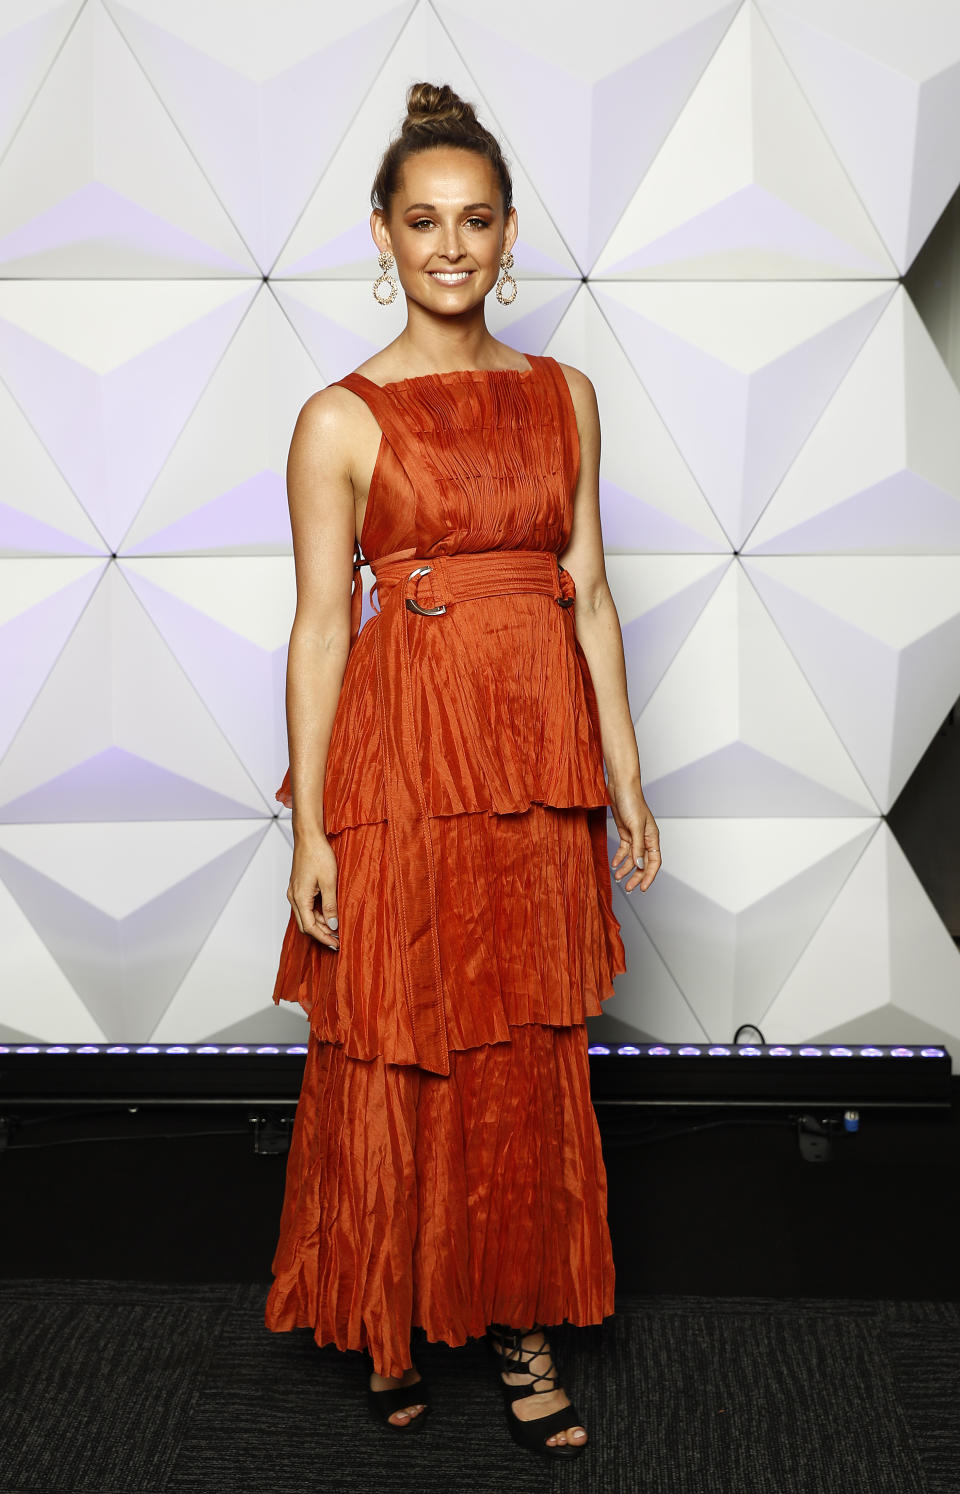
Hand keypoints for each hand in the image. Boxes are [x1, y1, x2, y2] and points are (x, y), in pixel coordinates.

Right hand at [287, 832, 339, 949]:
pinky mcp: (299, 887)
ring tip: (338, 926)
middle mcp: (294, 897)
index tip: (336, 944)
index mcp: (300, 898)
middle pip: (306, 924)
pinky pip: (307, 906)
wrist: (308, 837)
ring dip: (321, 923)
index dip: (323, 938)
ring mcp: (295, 892)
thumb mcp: (329, 882)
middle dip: (322, 933)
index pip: (310, 927)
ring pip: (306, 915)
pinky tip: (330, 912)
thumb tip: (333, 925)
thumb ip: (331, 905)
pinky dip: (318, 912)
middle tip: (338, 939)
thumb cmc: (318, 855)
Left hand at [608, 778, 660, 893]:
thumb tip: (640, 865)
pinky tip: (614, 864)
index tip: (643, 888)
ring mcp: (635, 836)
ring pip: (633, 858)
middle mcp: (645, 839)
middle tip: (628, 887)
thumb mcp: (635, 826)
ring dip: (626, 869)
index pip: (654, 862)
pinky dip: (620, 858)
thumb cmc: (632, 802)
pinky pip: (624, 850)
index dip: (649, 876)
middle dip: (636, 876)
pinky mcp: (625, 833)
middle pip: (643, 863)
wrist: (620, 787)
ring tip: (617, 878)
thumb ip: (638, 847)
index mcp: (652, 838)